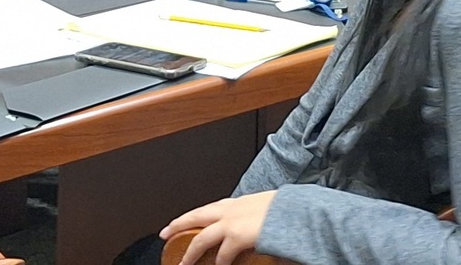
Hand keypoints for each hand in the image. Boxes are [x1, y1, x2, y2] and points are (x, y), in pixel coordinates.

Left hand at [159, 191, 275, 264]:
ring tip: (183, 264)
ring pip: (201, 237)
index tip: (186, 219)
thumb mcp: (266, 206)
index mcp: (239, 202)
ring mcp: (232, 222)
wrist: (295, 211)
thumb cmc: (286, 209)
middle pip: (196, 215)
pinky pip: (221, 255)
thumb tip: (254, 223)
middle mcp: (231, 209)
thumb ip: (254, 213)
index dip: (196, 214)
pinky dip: (218, 264)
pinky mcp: (236, 236)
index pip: (211, 207)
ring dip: (190, 253)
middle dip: (178, 223)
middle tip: (164, 232)